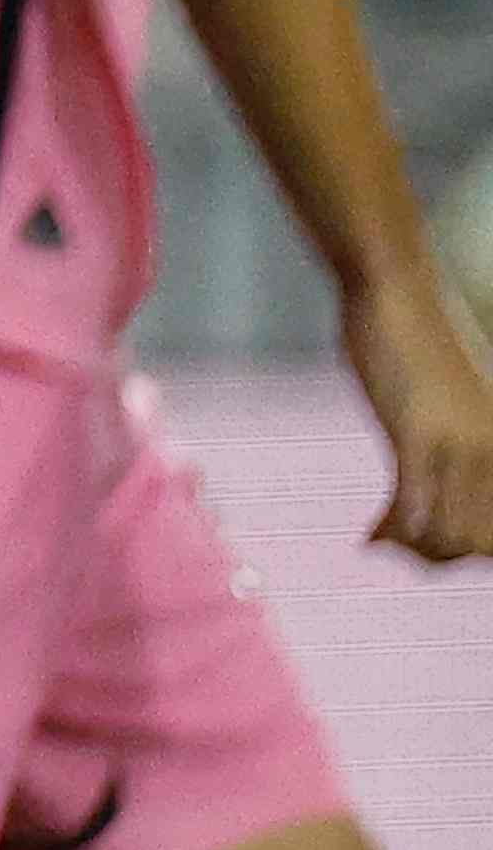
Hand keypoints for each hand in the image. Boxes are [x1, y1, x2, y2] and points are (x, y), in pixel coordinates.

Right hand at [350, 265, 492, 564]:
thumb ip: (454, 441)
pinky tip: (370, 535)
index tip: (427, 544)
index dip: (470, 552)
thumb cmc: (418, 342)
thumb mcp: (452, 400)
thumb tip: (431, 482)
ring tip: (385, 540)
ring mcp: (460, 442)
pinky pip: (411, 507)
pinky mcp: (418, 433)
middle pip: (480, 543)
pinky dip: (391, 530)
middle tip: (400, 547)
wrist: (396, 290)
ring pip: (448, 537)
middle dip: (438, 559)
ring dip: (411, 550)